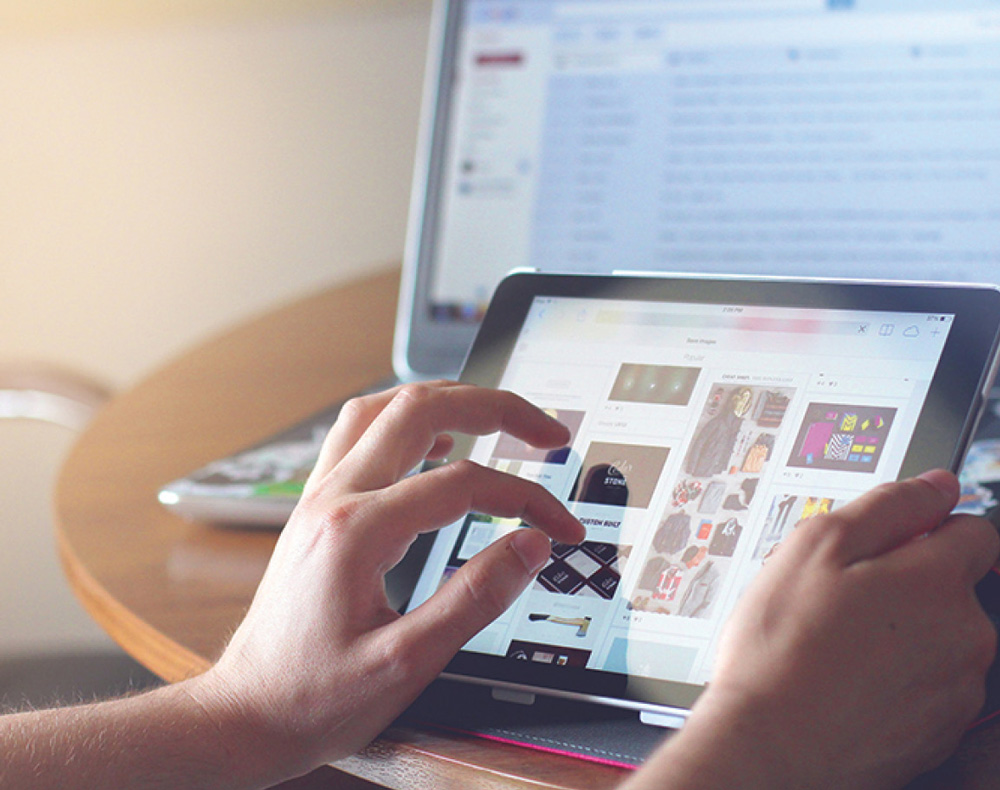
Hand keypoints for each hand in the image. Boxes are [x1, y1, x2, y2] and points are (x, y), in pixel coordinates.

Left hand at [188, 382, 583, 783]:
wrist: (245, 714)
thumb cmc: (313, 696)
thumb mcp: (406, 663)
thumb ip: (474, 599)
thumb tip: (530, 548)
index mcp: (356, 532)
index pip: (462, 483)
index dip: (525, 498)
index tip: (559, 526)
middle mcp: (333, 498)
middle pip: (419, 408)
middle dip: (494, 407)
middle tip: (545, 430)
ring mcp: (320, 497)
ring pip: (383, 408)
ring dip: (447, 401)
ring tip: (496, 416)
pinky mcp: (317, 509)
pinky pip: (360, 435)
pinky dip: (408, 423)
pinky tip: (436, 444)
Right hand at [627, 471, 998, 789]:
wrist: (773, 746)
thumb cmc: (783, 648)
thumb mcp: (815, 546)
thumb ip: (887, 506)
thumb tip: (936, 486)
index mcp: (938, 581)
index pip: (971, 528)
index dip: (924, 527)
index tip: (885, 544)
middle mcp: (965, 635)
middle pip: (953, 586)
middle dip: (907, 582)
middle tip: (840, 597)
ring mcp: (957, 688)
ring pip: (940, 636)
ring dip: (902, 631)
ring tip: (836, 642)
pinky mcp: (942, 731)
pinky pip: (929, 684)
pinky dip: (898, 677)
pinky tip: (848, 680)